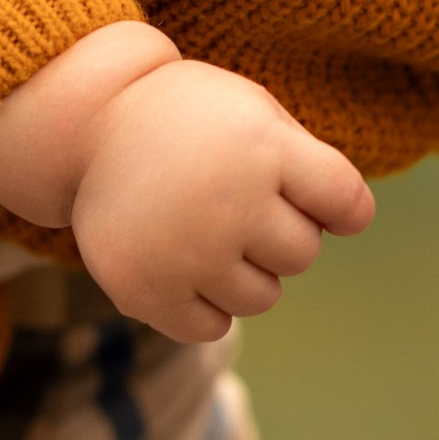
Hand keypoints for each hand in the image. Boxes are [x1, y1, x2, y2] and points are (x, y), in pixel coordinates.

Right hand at [64, 56, 374, 342]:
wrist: (88, 125)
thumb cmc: (191, 120)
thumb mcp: (256, 112)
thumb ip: (310, 165)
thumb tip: (350, 225)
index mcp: (263, 148)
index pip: (347, 204)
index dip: (341, 208)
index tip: (325, 203)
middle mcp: (229, 203)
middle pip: (302, 254)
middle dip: (280, 232)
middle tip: (236, 200)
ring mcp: (186, 252)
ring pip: (262, 297)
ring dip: (244, 271)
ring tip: (205, 228)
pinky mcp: (146, 291)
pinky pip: (211, 327)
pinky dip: (204, 304)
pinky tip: (183, 263)